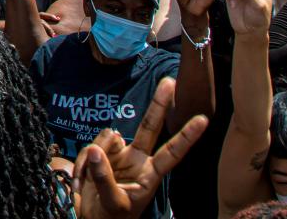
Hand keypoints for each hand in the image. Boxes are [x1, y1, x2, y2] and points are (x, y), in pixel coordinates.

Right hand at [74, 77, 207, 218]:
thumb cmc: (112, 217)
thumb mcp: (113, 202)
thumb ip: (104, 176)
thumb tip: (95, 149)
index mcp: (150, 174)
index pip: (172, 152)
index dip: (187, 136)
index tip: (204, 120)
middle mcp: (137, 159)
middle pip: (150, 127)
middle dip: (159, 104)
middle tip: (170, 81)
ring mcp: (118, 154)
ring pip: (108, 137)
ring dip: (95, 155)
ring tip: (88, 179)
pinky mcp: (99, 154)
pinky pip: (91, 146)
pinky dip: (84, 161)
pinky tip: (82, 178)